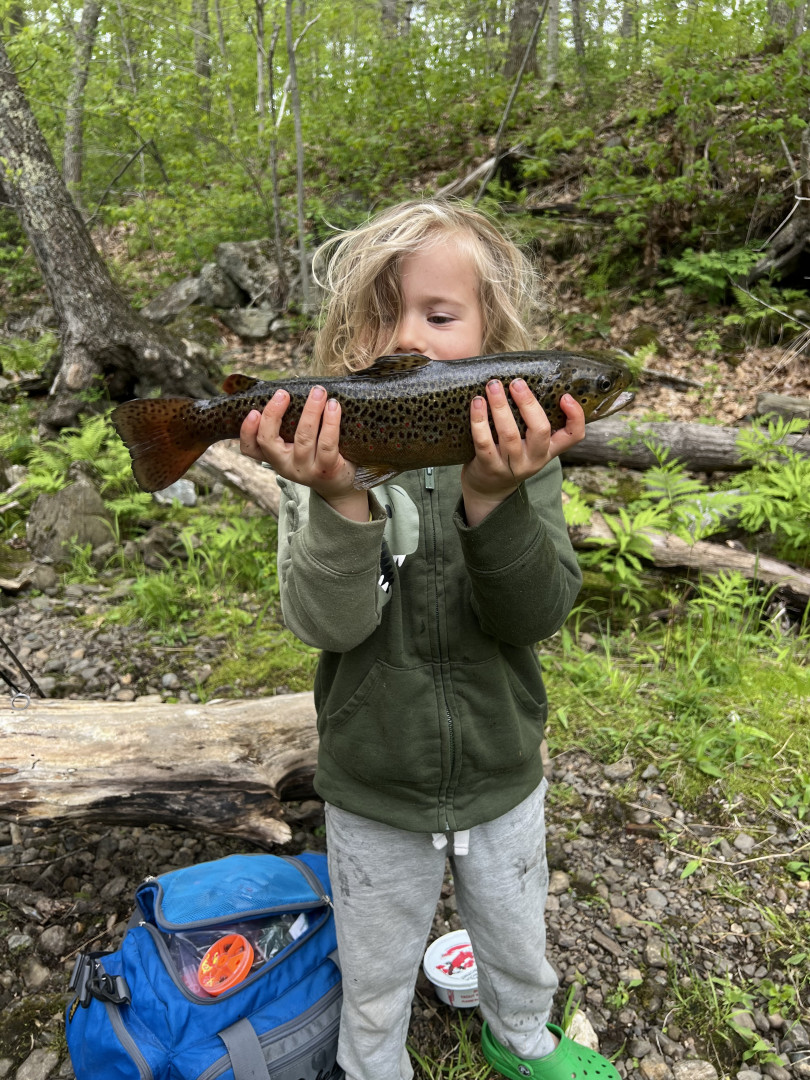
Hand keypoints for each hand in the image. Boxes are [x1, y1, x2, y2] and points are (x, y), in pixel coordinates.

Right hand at [239, 387, 368, 520]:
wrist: (339, 486)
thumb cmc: (316, 456)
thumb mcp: (295, 446)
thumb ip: (286, 427)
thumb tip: (286, 390)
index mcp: (274, 458)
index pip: (250, 448)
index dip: (247, 431)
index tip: (253, 411)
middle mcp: (286, 466)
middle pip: (269, 441)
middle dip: (273, 414)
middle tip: (283, 393)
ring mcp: (306, 469)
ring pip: (303, 438)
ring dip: (310, 411)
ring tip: (318, 392)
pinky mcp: (327, 469)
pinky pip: (327, 443)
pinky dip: (330, 421)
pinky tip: (333, 406)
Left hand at [461, 379, 585, 525]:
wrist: (489, 490)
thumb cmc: (510, 456)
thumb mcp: (530, 446)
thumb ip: (534, 422)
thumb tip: (526, 381)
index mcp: (549, 450)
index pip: (574, 436)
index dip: (575, 416)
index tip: (566, 396)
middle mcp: (534, 459)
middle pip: (540, 430)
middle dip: (528, 403)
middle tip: (516, 382)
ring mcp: (512, 465)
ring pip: (509, 434)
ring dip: (500, 406)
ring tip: (493, 386)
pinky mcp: (489, 466)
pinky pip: (484, 442)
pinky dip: (479, 420)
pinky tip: (477, 403)